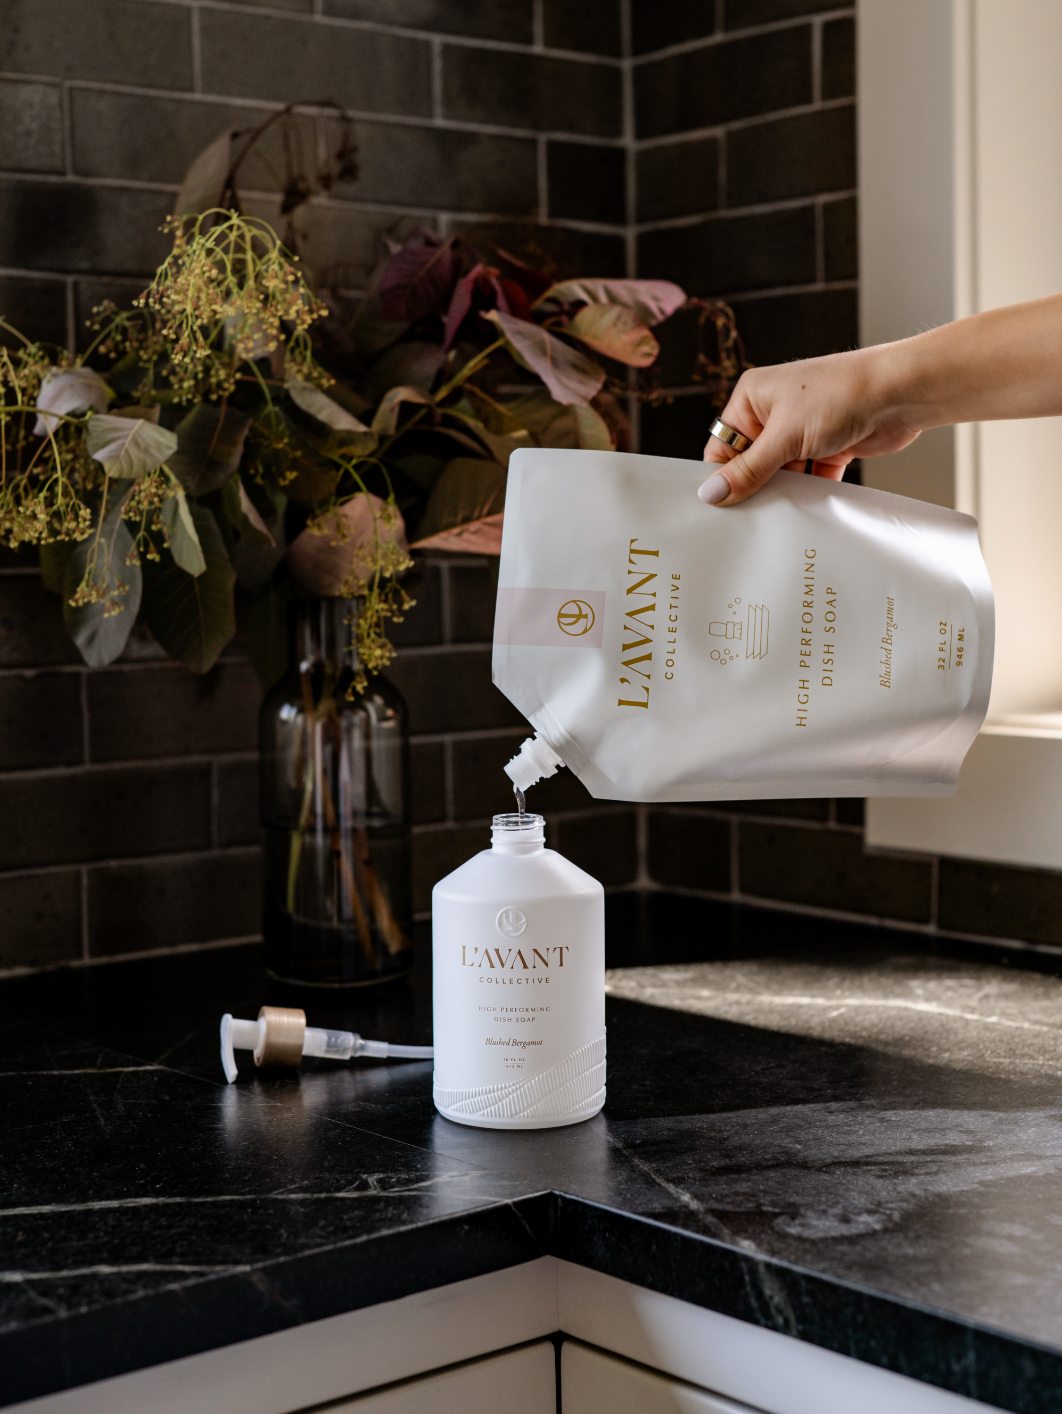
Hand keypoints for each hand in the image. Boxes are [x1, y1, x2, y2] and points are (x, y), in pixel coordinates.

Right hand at [697, 348, 922, 505]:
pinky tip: (810, 506)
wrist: (900, 392)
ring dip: (785, 491)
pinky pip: (809, 476)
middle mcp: (775, 411)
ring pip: (782, 472)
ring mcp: (802, 429)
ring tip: (782, 512)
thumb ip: (748, 471)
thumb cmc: (840, 394)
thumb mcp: (784, 437)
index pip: (723, 445)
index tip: (721, 506)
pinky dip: (810, 491)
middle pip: (752, 462)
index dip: (722, 475)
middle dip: (756, 486)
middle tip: (751, 516)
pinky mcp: (828, 445)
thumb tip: (711, 493)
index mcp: (753, 398)